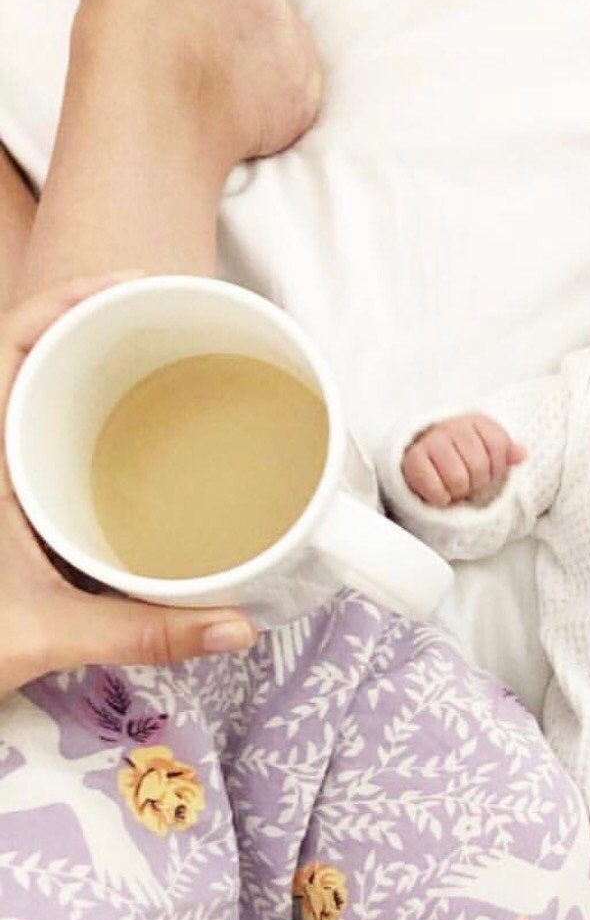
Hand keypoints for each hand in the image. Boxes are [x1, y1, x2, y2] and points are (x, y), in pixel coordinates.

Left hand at [0, 275, 257, 695]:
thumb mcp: (45, 632)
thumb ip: (140, 630)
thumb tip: (236, 626)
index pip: (11, 339)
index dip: (70, 297)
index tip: (136, 287)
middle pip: (33, 351)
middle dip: (101, 323)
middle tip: (173, 320)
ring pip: (40, 390)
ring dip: (96, 367)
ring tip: (165, 360)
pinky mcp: (10, 501)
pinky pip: (48, 434)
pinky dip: (90, 416)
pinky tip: (133, 432)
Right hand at [401, 413, 525, 508]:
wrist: (423, 458)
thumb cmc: (462, 458)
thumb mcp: (488, 452)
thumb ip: (506, 452)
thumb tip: (522, 453)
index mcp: (475, 421)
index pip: (499, 445)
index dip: (497, 468)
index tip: (488, 471)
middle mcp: (452, 425)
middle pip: (480, 466)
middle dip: (477, 482)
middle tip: (467, 480)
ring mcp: (431, 440)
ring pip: (458, 479)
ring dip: (458, 491)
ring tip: (453, 485)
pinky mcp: (412, 459)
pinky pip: (436, 489)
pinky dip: (440, 498)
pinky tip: (439, 491)